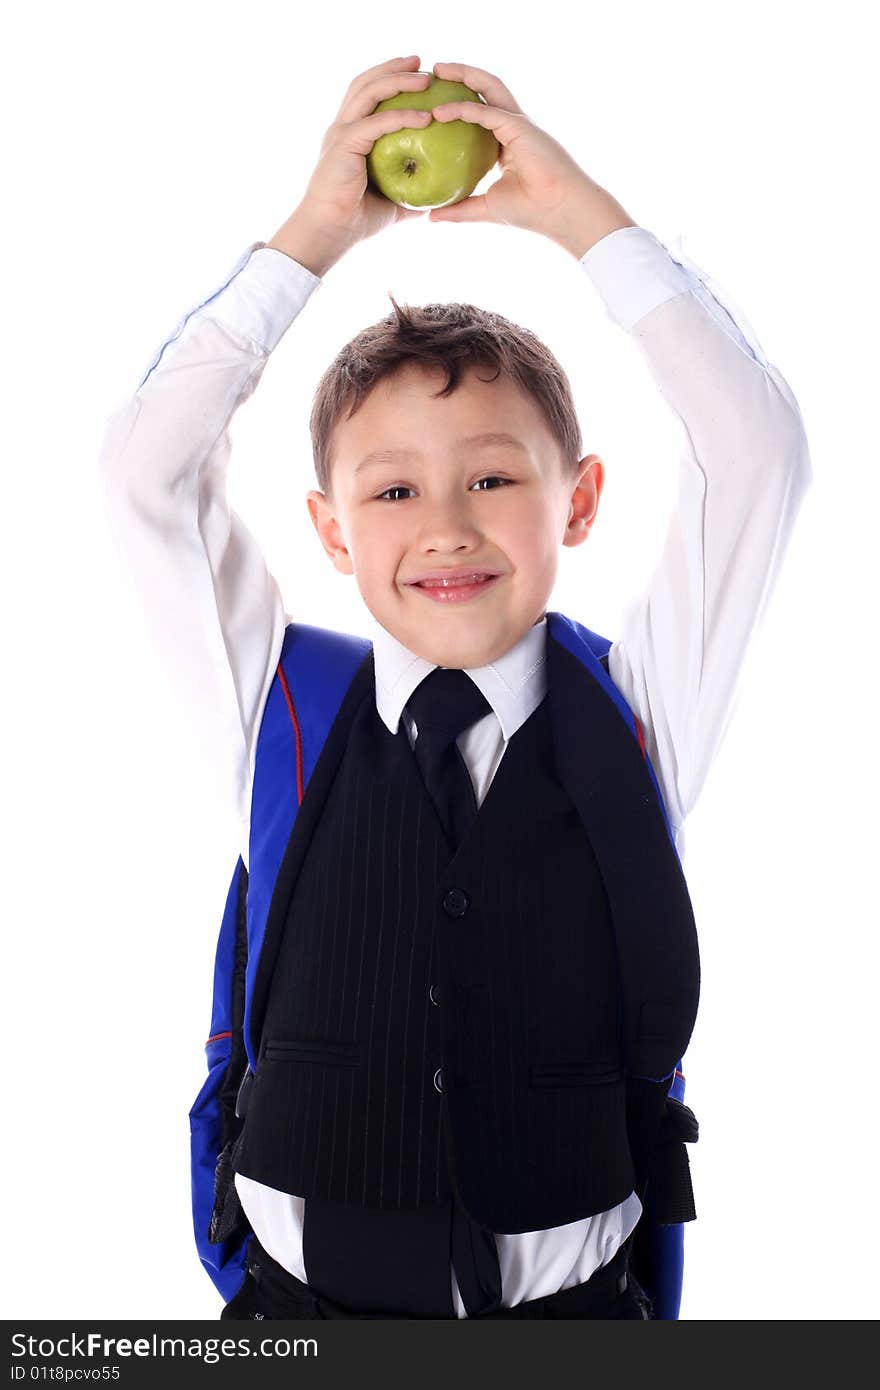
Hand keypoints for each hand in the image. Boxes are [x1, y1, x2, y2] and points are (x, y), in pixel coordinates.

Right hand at [267, 55, 433, 274]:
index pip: (366, 95)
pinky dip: (402, 116)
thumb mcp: (392, 203)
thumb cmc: (356, 221)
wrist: (329, 233)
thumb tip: (439, 196)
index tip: (416, 73)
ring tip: (427, 79)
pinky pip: (377, 123)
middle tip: (422, 63)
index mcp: (348, 136)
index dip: (389, 79)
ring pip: (369, 92)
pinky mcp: (344, 144)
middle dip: (394, 68)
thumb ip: (412, 192)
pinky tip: (425, 117)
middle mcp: (342, 128)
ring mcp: (341, 133)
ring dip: (399, 81)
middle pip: (366, 83)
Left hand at [426, 61, 636, 257]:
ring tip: (437, 70)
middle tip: (432, 71)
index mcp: (507, 142)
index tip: (433, 99)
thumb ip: (460, 208)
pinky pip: (486, 112)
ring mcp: (518, 123)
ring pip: (489, 86)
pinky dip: (463, 109)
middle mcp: (513, 126)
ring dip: (463, 74)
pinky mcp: (519, 127)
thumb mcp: (486, 208)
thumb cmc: (531, 212)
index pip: (481, 113)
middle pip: (485, 90)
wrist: (560, 211)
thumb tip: (431, 216)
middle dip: (460, 75)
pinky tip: (439, 112)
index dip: (459, 102)